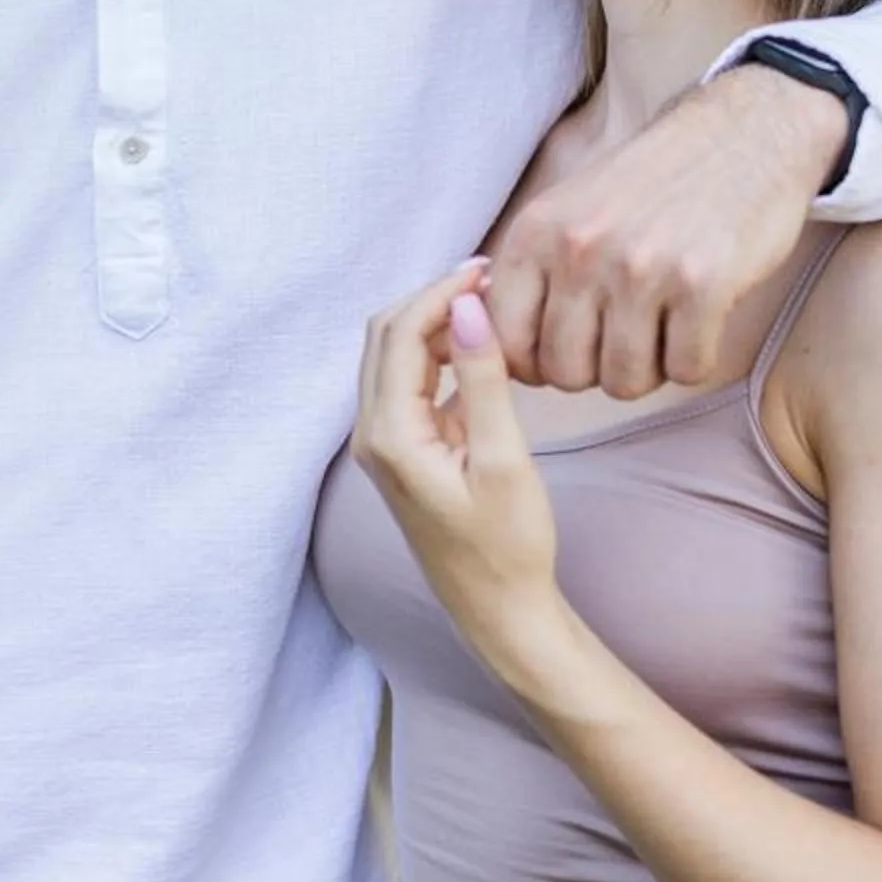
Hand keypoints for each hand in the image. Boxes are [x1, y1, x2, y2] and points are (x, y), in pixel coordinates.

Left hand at [350, 262, 566, 668]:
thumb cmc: (508, 547)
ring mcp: (384, 444)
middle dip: (433, 299)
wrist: (499, 612)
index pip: (400, 333)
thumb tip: (469, 309)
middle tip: (489, 277)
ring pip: (396, 357)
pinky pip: (413, 384)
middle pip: (387, 336)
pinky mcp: (404, 452)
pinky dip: (441, 356)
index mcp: (389, 436)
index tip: (488, 269)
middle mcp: (373, 435)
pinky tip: (483, 348)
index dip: (441, 292)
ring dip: (435, 323)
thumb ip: (485, 381)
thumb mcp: (504, 460)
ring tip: (490, 302)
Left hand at [487, 64, 844, 396]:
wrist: (741, 135)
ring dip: (646, 370)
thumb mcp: (567, 209)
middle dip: (594, 371)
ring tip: (659, 331)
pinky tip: (698, 324)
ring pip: (623, 382)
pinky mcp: (704, 284)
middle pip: (565, 372)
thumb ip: (528, 270)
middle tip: (620, 340)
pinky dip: (693, 360)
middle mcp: (581, 250)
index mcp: (537, 232)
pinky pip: (684, 370)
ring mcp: (643, 268)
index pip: (506, 342)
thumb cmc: (650, 183)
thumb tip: (486, 334)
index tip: (563, 352)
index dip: (533, 365)